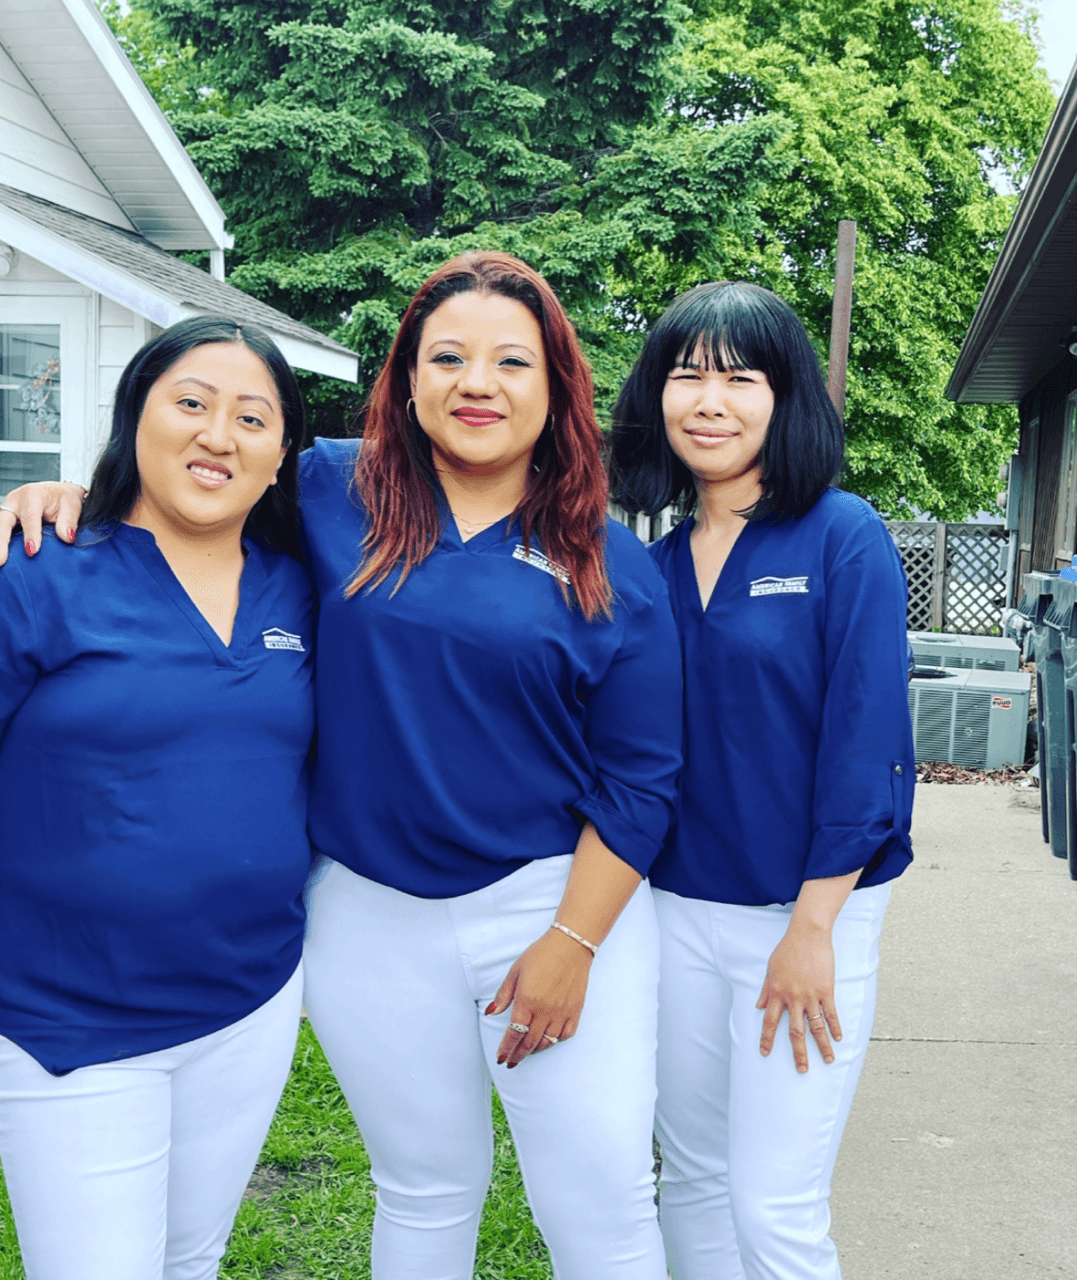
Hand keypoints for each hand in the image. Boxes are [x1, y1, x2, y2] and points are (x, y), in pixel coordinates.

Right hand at [0, 481, 85, 565]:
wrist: (57, 493)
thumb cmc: (64, 499)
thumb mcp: (72, 505)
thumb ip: (69, 520)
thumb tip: (67, 538)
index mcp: (32, 494)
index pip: (29, 515)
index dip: (30, 534)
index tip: (32, 552)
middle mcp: (15, 500)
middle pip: (4, 520)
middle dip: (2, 540)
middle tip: (2, 560)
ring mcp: (7, 509)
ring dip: (0, 543)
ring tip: (0, 562)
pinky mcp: (6, 517)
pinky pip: (1, 529)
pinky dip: (2, 542)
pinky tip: (3, 556)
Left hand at [485, 927, 592, 1066]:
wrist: (570, 946)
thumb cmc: (540, 955)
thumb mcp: (515, 971)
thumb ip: (503, 995)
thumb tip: (490, 1012)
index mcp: (527, 1001)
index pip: (513, 1034)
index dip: (506, 1048)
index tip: (501, 1058)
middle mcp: (544, 1011)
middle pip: (529, 1043)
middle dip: (518, 1055)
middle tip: (511, 1061)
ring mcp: (561, 1013)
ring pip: (547, 1042)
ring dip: (535, 1050)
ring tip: (527, 1051)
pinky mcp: (575, 1011)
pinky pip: (565, 1035)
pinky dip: (555, 1041)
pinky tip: (548, 1040)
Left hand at [756, 921, 840, 1072]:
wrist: (807, 935)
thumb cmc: (787, 949)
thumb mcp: (770, 968)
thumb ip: (765, 989)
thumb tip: (758, 1007)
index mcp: (776, 992)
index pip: (768, 1021)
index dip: (766, 1038)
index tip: (764, 1053)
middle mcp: (792, 998)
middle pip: (794, 1031)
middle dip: (798, 1053)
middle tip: (802, 1070)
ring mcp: (810, 995)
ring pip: (815, 1027)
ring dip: (822, 1046)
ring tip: (828, 1060)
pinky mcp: (825, 990)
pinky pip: (831, 1014)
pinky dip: (835, 1027)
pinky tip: (839, 1038)